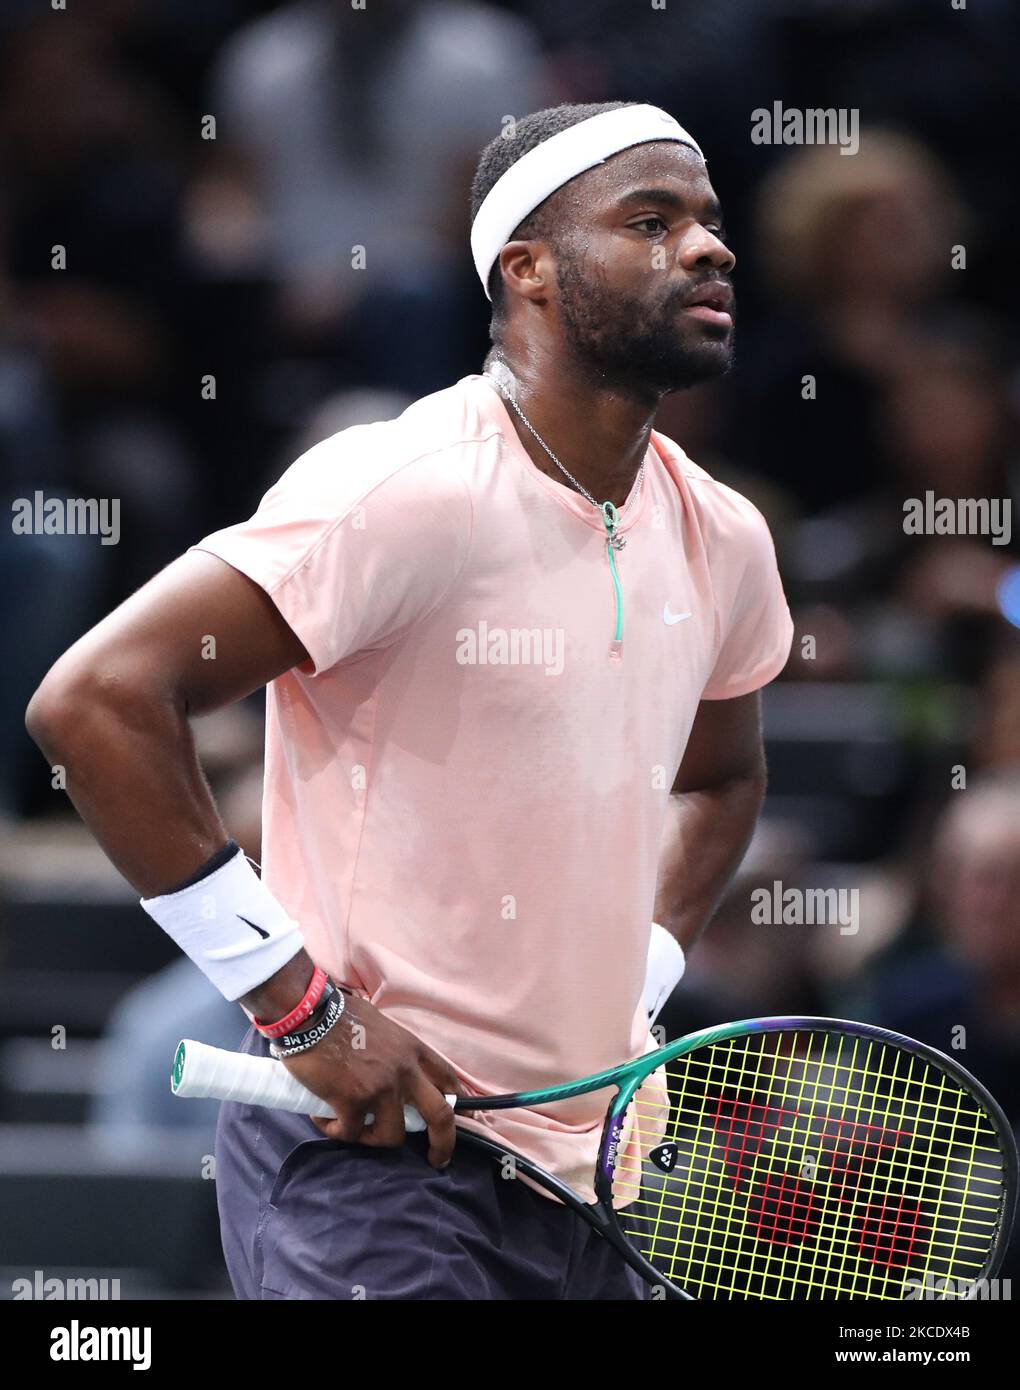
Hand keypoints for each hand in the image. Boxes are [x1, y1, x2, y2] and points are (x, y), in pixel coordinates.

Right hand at [280, 990, 460, 1168]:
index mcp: (413, 1050)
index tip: (460, 1120)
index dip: (457, 1103)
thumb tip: (394, 1072)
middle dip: (444, 1143)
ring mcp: (380, 1089)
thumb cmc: (341, 1016)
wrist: (309, 1015)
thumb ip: (395, 1052)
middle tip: (437, 1159)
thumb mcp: (382, 1028)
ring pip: (392, 1136)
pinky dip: (336, 1131)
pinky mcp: (352, 1103)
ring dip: (372, 1139)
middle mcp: (404, 1071)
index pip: (448, 1079)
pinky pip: (350, 1134)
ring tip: (352, 1129)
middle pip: (440, 1115)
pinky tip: (324, 1121)